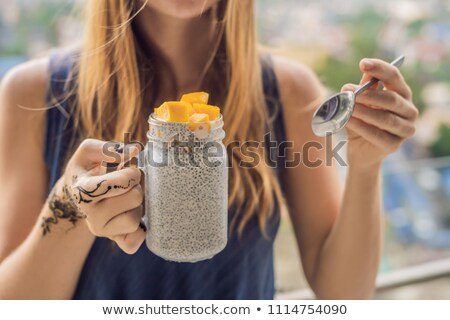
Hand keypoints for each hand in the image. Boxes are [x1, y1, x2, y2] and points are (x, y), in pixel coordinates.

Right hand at [62, 139, 144, 253]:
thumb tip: (135, 151)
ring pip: (136, 218)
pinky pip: (135, 241)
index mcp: (82, 191)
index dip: (129, 173)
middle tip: (129, 182)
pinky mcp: (116, 241)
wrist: (80, 195)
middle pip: (135, 198)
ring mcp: (102, 231)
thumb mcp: (89, 152)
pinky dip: (141, 229)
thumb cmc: (88, 169)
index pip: (116, 184)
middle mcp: (91, 215)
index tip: (127, 168)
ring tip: (128, 196)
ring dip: (139, 204)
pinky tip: (133, 214)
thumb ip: (110, 148)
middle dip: (137, 185)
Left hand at [343, 58, 418, 169]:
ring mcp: (405, 129)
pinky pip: (377, 135)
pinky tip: (348, 120)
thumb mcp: (360, 103)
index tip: (363, 63)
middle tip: (348, 90)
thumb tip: (365, 73)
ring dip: (364, 110)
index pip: (394, 77)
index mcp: (402, 94)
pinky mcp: (394, 145)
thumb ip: (364, 88)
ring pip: (385, 118)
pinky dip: (361, 126)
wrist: (359, 151)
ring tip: (347, 106)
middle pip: (391, 98)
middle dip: (368, 94)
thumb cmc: (361, 122)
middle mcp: (409, 110)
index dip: (380, 69)